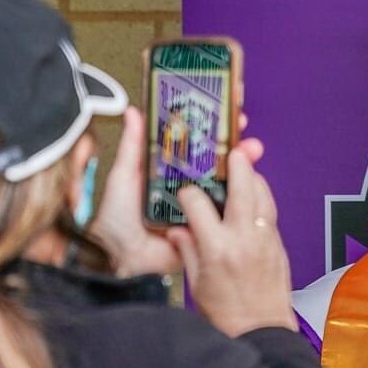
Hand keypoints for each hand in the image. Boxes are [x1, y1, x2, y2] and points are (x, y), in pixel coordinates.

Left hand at [91, 107, 263, 277]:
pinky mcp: (208, 224)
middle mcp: (188, 185)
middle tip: (244, 130)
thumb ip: (132, 145)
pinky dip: (242, 197)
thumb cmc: (116, 219)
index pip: (196, 144)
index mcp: (169, 171)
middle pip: (218, 160)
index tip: (225, 111)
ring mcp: (200, 204)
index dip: (212, 128)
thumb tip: (133, 112)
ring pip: (228, 182)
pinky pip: (228, 210)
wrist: (122, 256)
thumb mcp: (124, 175)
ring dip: (243, 166)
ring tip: (252, 152)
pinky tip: (251, 183)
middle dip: (235, 143)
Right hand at [166, 149, 294, 336]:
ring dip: (255, 179)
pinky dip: (263, 199)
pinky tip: (257, 195)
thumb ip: (188, 251)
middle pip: (241, 190)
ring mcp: (264, 240)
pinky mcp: (278, 246)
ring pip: (262, 198)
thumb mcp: (196, 283)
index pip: (198, 205)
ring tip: (246, 168)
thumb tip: (179, 230)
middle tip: (233, 150)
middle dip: (237, 166)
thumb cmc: (227, 314)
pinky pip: (270, 213)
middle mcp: (243, 239)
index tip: (183, 194)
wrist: (262, 332)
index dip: (187, 194)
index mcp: (217, 248)